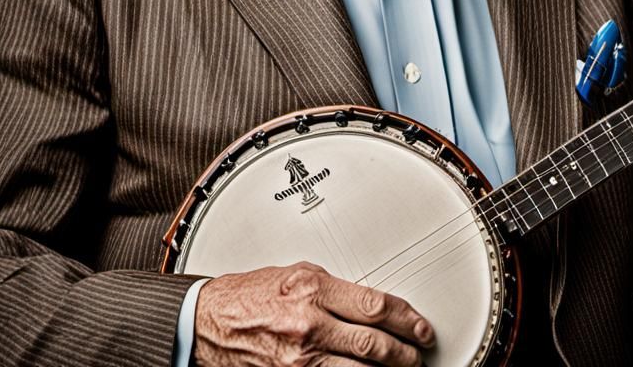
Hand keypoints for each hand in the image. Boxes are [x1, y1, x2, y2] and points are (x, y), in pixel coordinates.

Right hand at [194, 262, 434, 366]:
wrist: (210, 321)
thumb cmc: (252, 294)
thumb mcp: (299, 274)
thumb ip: (335, 289)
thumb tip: (370, 303)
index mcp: (314, 290)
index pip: (375, 306)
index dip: (407, 319)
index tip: (422, 327)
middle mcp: (309, 324)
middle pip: (373, 343)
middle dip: (405, 352)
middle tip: (420, 354)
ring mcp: (299, 359)